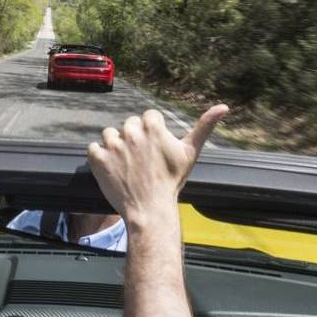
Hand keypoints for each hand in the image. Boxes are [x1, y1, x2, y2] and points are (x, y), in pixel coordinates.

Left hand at [86, 104, 228, 226]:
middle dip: (133, 139)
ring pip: (109, 134)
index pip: (147, 117)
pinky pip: (92, 148)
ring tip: (126, 166)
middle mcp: (131, 132)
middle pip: (128, 125)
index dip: (151, 133)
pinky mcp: (98, 159)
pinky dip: (99, 157)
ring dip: (115, 147)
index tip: (154, 151)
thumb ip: (204, 127)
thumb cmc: (171, 182)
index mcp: (152, 126)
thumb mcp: (190, 153)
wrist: (150, 210)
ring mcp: (113, 145)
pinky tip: (112, 169)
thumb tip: (224, 106)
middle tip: (141, 161)